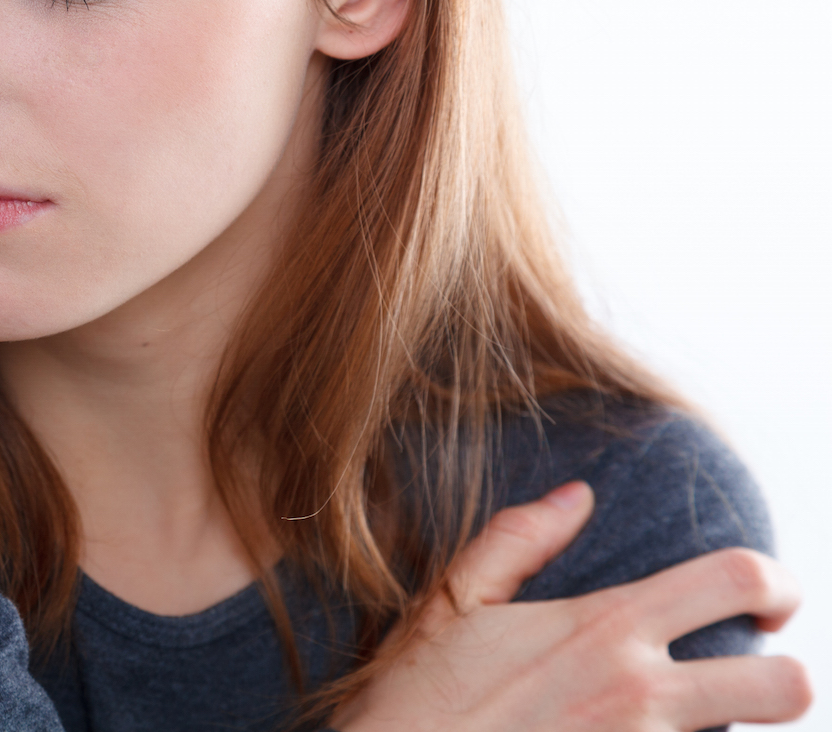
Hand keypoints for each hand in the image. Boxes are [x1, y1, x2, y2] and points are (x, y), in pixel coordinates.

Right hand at [334, 482, 812, 730]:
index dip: (773, 582)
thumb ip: (518, 539)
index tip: (766, 602)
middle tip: (754, 672)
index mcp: (603, 628)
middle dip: (788, 677)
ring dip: (724, 729)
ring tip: (685, 718)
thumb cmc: (416, 699)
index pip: (734, 580)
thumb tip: (576, 496)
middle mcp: (639, 695)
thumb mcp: (452, 602)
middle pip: (785, 687)